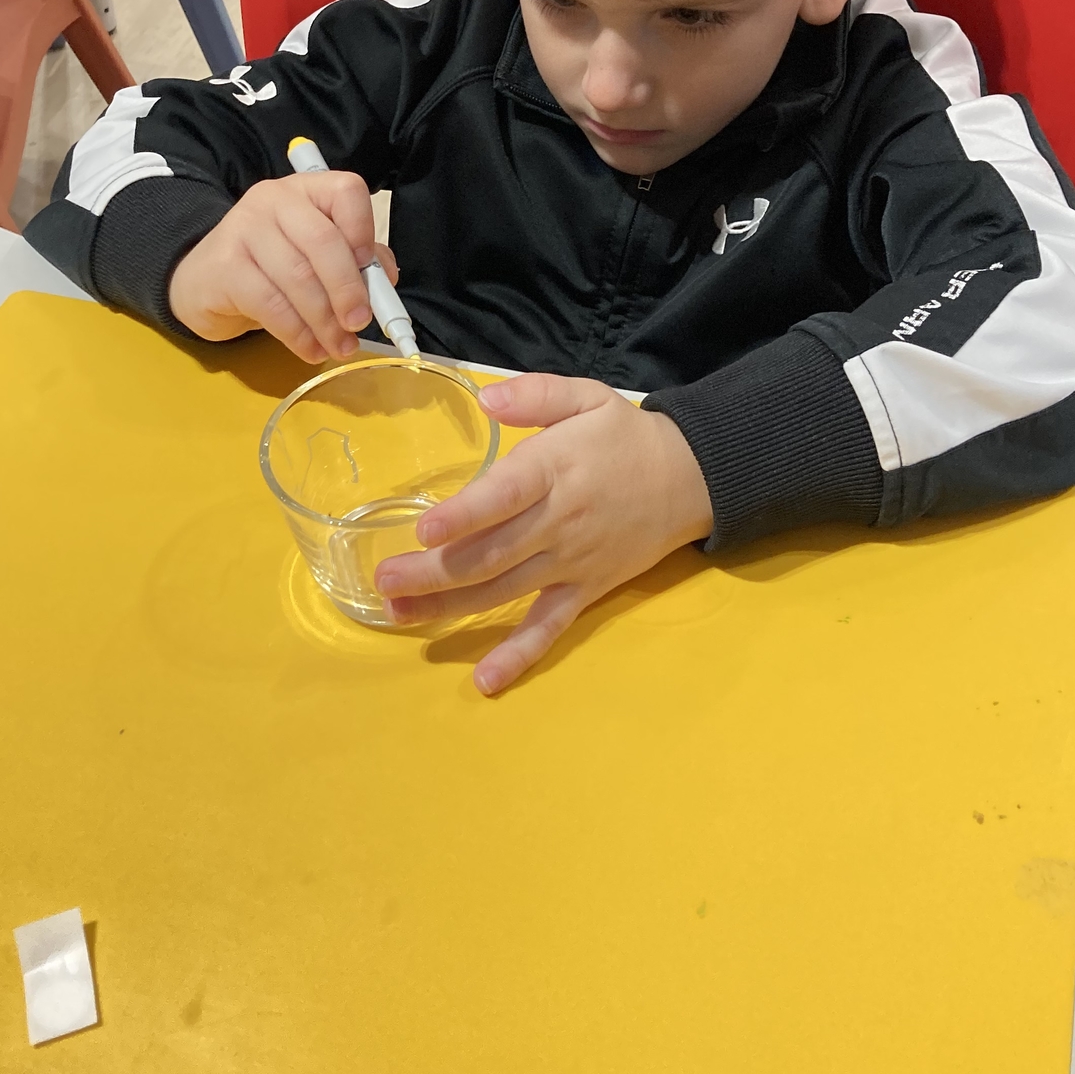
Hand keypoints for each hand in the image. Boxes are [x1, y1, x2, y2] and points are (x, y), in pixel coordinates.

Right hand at [167, 172, 398, 355]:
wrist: (203, 280)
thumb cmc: (270, 266)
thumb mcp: (315, 255)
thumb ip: (357, 260)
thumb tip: (385, 280)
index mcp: (308, 190)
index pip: (346, 191)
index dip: (364, 229)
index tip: (369, 268)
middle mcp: (275, 200)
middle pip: (323, 241)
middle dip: (347, 289)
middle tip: (359, 323)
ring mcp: (244, 228)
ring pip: (298, 278)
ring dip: (325, 321)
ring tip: (339, 347)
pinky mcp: (224, 266)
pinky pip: (271, 305)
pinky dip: (297, 334)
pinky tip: (310, 349)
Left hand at [375, 376, 713, 695]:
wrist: (689, 479)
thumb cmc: (625, 437)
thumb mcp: (587, 397)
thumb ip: (537, 393)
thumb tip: (486, 398)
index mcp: (555, 470)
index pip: (506, 497)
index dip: (465, 516)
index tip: (424, 531)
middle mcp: (559, 522)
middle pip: (491, 553)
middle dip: (434, 571)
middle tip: (385, 580)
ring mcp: (570, 563)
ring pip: (503, 592)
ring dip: (449, 607)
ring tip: (398, 613)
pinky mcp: (584, 591)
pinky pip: (549, 628)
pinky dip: (518, 655)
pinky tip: (485, 679)